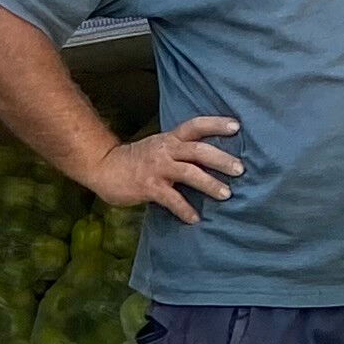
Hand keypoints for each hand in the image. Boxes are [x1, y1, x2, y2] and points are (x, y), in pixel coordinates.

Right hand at [92, 117, 242, 223]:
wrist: (103, 167)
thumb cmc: (134, 160)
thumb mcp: (158, 147)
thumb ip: (179, 151)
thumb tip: (208, 161)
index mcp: (170, 139)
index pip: (196, 125)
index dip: (216, 124)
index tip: (237, 126)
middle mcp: (166, 150)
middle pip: (198, 150)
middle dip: (221, 159)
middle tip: (240, 169)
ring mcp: (157, 168)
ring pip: (189, 172)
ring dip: (209, 184)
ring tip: (226, 194)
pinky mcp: (149, 187)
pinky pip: (171, 199)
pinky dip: (184, 209)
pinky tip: (195, 219)